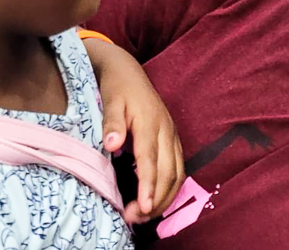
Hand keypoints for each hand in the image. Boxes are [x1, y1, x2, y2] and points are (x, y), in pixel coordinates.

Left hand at [89, 41, 184, 224]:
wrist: (128, 69)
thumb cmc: (117, 86)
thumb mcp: (110, 100)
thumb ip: (112, 123)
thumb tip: (111, 145)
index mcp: (150, 122)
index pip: (151, 161)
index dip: (148, 186)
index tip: (143, 208)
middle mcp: (166, 130)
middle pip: (169, 173)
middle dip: (156, 200)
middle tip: (135, 218)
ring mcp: (172, 135)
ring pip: (178, 174)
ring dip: (165, 198)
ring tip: (146, 216)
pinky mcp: (173, 138)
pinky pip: (178, 168)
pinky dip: (170, 188)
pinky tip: (157, 199)